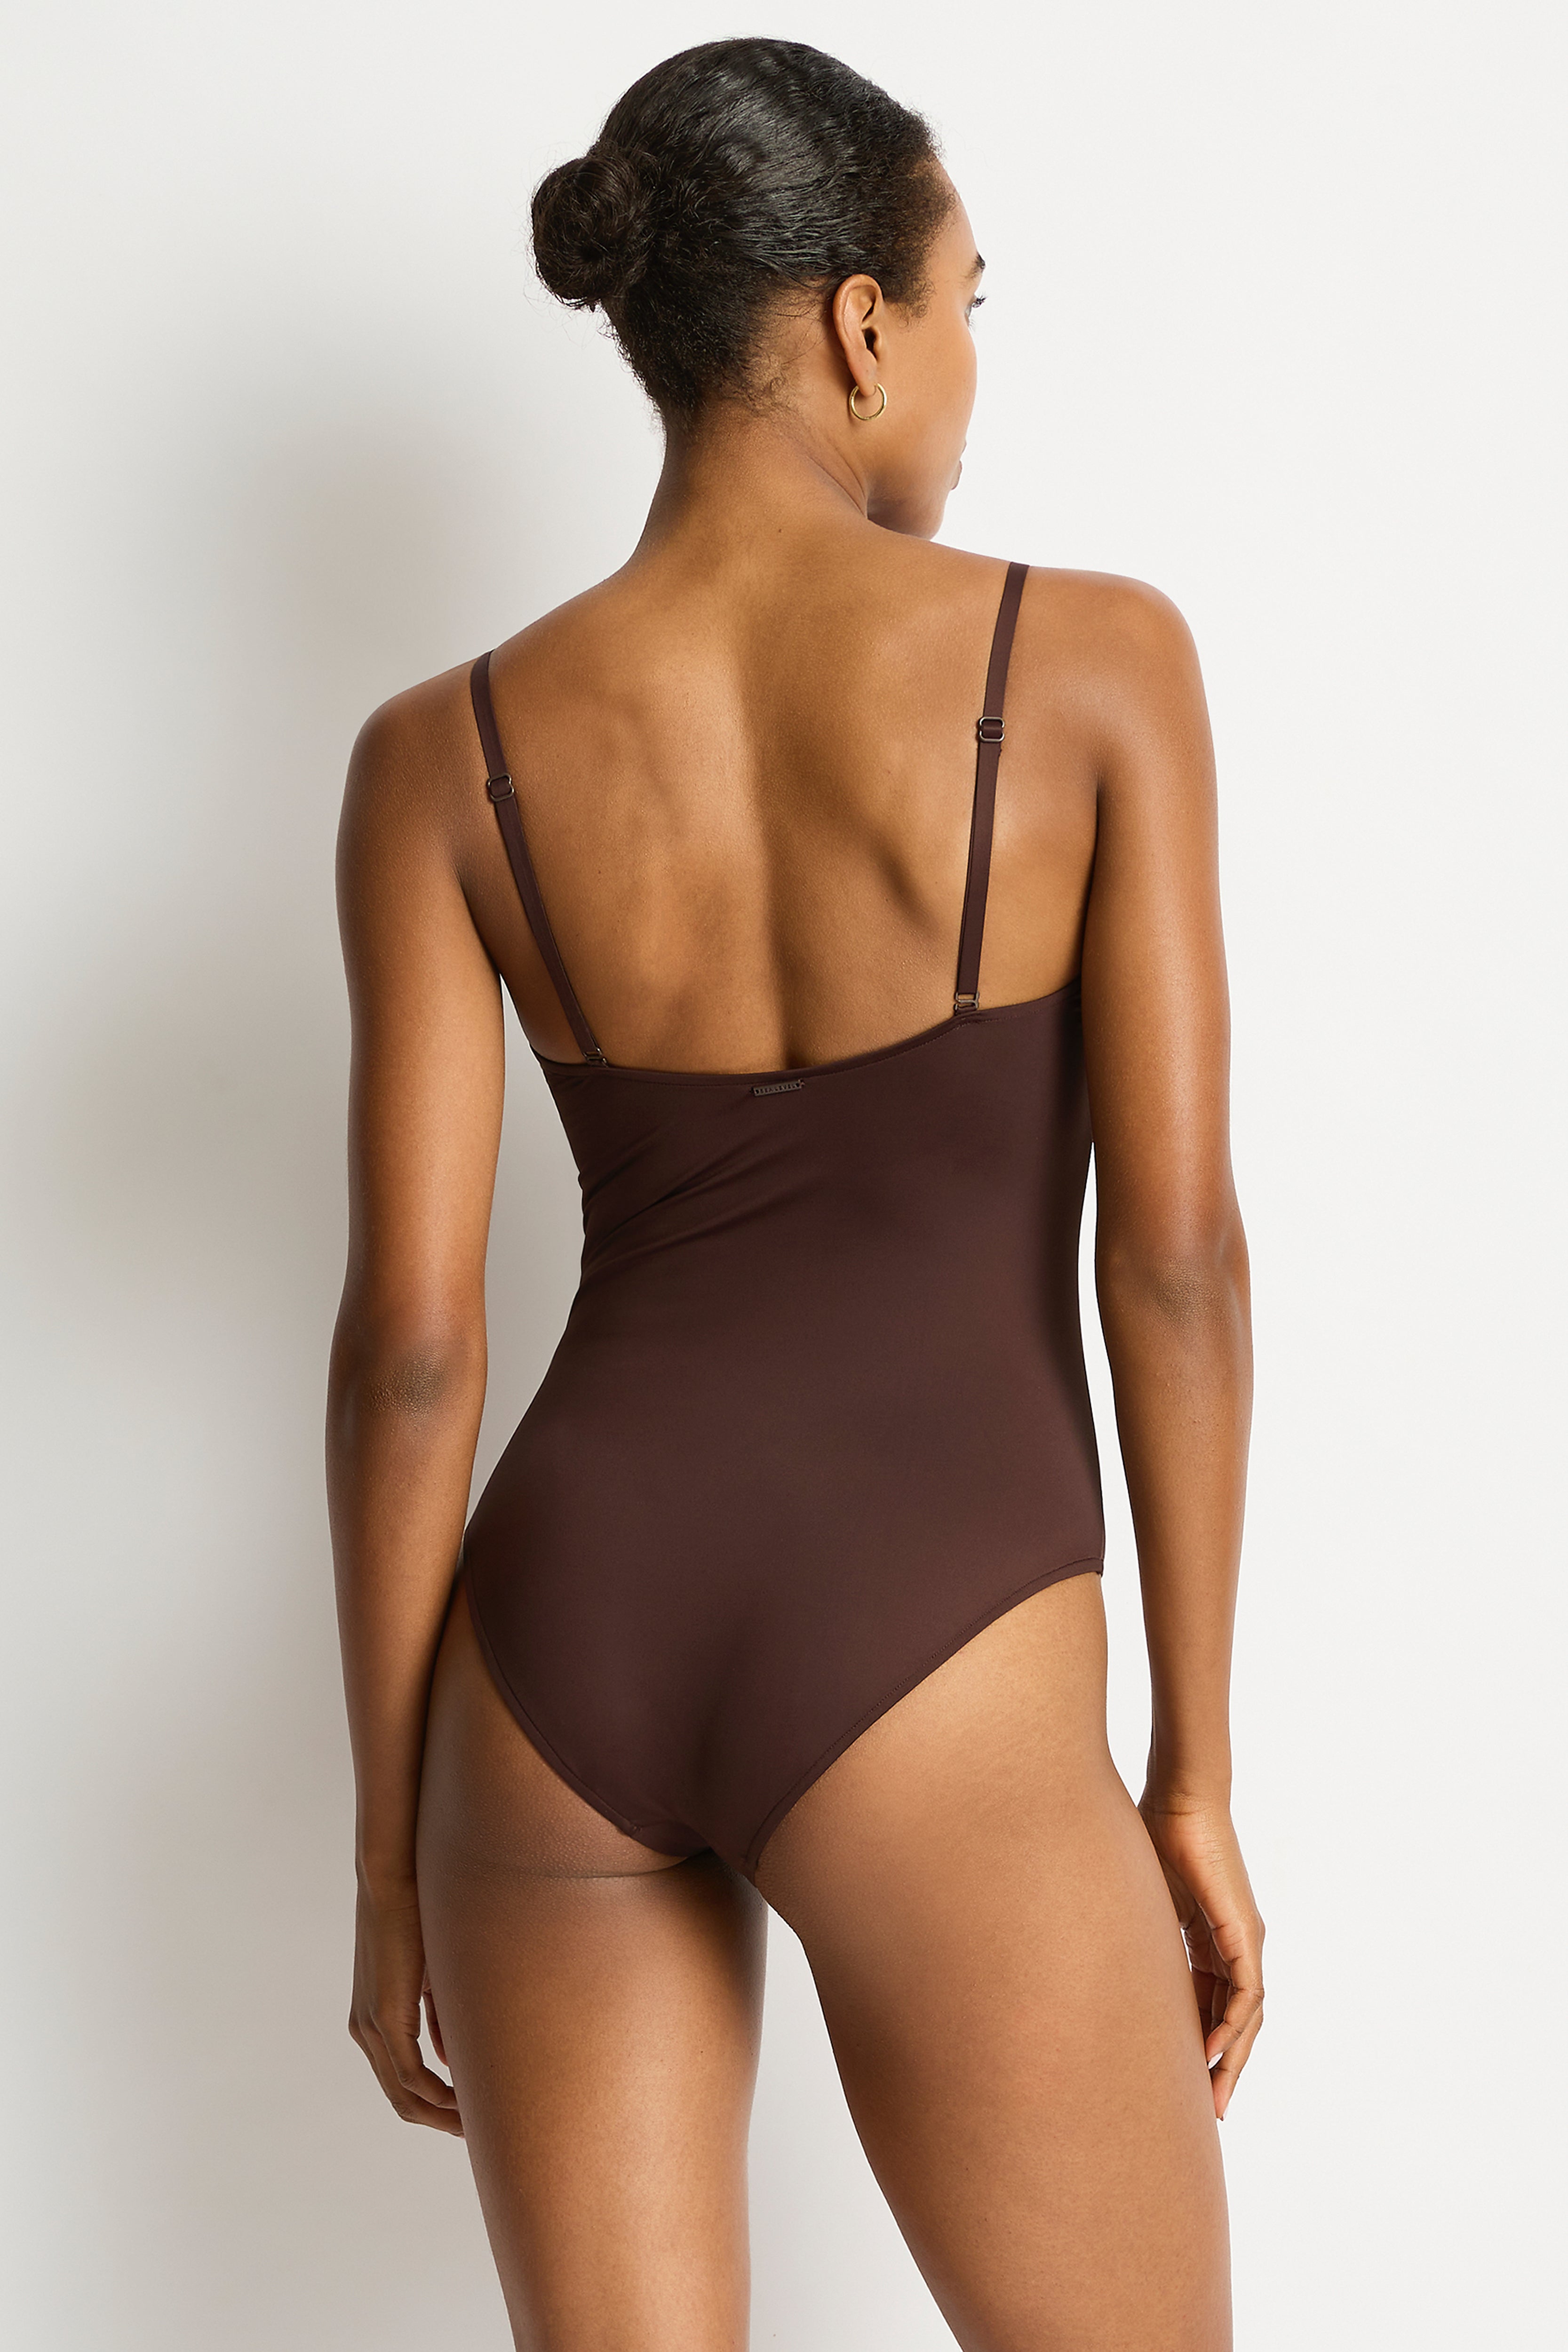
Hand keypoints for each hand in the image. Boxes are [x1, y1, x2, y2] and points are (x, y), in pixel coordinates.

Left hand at [348, 1873, 462, 2134]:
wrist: (391, 1876)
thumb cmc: (416, 1914)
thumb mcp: (431, 1976)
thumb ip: (438, 2017)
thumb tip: (453, 2058)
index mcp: (374, 2020)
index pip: (403, 2081)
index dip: (435, 2105)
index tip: (470, 2112)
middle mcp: (365, 2031)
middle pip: (402, 2100)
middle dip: (440, 2120)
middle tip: (477, 2131)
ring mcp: (371, 2027)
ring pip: (405, 2096)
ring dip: (442, 2115)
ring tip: (477, 2124)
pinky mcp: (384, 2019)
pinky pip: (411, 2076)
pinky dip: (439, 2096)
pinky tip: (465, 2102)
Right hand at [1138, 1794, 1263, 2118]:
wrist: (1178, 1800)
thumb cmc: (1152, 1837)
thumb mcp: (1142, 1906)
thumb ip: (1136, 1937)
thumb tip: (1100, 1961)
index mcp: (1210, 1939)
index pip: (1212, 2004)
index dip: (1200, 2044)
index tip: (1184, 2082)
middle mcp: (1234, 1944)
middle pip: (1236, 2018)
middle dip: (1224, 2065)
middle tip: (1209, 2110)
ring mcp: (1245, 1939)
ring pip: (1248, 2013)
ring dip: (1233, 2056)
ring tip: (1217, 2094)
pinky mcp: (1245, 1932)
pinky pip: (1247, 1992)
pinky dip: (1233, 2023)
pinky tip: (1216, 2050)